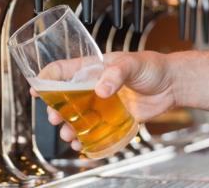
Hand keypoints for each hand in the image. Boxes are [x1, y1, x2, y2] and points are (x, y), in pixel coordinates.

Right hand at [31, 51, 175, 150]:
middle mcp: (94, 86)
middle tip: (55, 119)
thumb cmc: (152, 67)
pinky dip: (86, 138)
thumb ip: (115, 74)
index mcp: (93, 68)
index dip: (47, 79)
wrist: (172, 85)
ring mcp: (102, 103)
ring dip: (68, 127)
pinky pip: (94, 129)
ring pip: (77, 116)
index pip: (63, 71)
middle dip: (55, 109)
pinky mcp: (113, 118)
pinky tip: (82, 145)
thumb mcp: (132, 63)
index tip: (36, 90)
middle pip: (65, 98)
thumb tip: (101, 90)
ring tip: (68, 135)